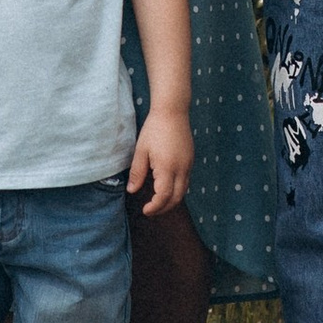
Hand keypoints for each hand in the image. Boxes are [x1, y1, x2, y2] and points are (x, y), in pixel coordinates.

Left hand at [126, 100, 193, 216]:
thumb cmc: (154, 129)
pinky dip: (177, 190)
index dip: (155, 207)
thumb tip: (132, 191)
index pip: (163, 197)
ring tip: (158, 202)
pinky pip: (186, 181)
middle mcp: (181, 169)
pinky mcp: (190, 160)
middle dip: (164, 208)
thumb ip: (137, 173)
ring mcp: (188, 165)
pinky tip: (167, 188)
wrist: (172, 111)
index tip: (145, 210)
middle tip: (151, 210)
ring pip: (183, 191)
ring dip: (171, 200)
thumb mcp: (141, 151)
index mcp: (167, 168)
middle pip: (176, 198)